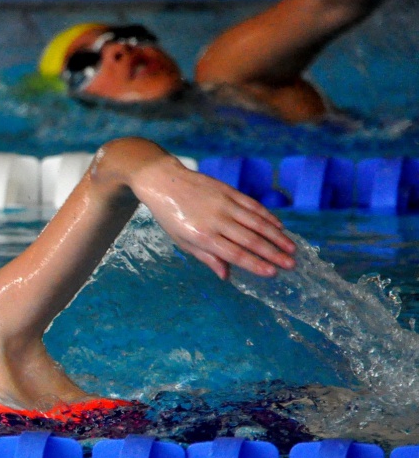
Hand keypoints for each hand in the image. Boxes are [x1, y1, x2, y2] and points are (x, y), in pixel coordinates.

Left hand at [130, 156, 296, 279]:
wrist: (164, 181)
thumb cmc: (171, 216)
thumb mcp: (182, 241)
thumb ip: (207, 257)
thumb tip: (226, 276)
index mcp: (202, 236)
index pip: (234, 254)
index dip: (255, 264)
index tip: (272, 273)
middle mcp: (216, 220)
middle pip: (250, 240)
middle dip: (273, 253)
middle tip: (291, 264)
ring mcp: (224, 204)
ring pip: (257, 222)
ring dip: (277, 236)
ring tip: (292, 248)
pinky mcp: (229, 191)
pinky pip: (253, 206)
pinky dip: (268, 217)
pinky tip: (279, 226)